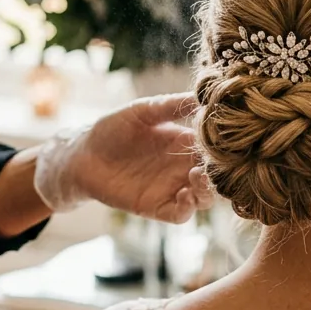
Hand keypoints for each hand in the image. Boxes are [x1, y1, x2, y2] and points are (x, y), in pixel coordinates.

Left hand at [33, 93, 215, 221]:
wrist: (83, 154)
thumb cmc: (113, 128)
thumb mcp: (143, 111)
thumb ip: (171, 106)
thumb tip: (202, 95)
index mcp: (185, 142)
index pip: (215, 147)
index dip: (223, 145)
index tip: (227, 138)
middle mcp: (183, 167)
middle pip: (215, 175)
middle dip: (220, 171)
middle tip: (214, 162)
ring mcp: (171, 188)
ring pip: (203, 197)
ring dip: (207, 190)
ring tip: (198, 176)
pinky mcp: (155, 206)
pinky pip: (179, 214)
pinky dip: (188, 209)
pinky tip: (185, 195)